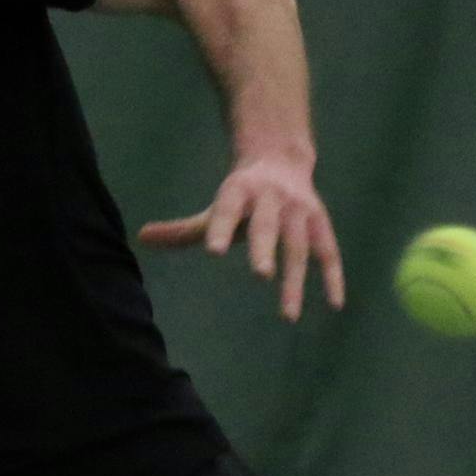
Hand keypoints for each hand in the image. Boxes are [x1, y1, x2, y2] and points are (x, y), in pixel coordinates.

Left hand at [137, 155, 345, 321]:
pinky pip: (329, 253)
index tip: (213, 251)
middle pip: (267, 226)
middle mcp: (271, 199)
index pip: (227, 210)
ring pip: (299, 246)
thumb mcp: (214, 208)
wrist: (281, 160)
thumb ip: (182, 229)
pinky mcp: (321, 223)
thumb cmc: (241, 197)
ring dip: (295, 279)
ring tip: (288, 315)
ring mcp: (299, 211)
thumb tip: (141, 237)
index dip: (221, 228)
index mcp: (239, 192)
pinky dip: (333, 278)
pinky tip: (334, 305)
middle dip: (264, 248)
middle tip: (260, 275)